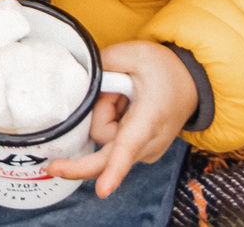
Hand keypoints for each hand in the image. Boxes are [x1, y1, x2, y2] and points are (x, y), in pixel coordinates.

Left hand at [48, 40, 195, 196]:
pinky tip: (124, 107)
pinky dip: (110, 123)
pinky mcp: (138, 152)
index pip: (128, 147)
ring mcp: (145, 150)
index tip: (104, 191)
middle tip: (53, 166)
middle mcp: (149, 142)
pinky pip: (111, 142)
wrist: (191, 84)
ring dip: (104, 115)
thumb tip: (81, 80)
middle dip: (79, 166)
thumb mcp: (135, 54)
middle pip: (107, 159)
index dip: (114, 170)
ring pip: (105, 139)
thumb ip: (104, 64)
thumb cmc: (165, 70)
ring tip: (123, 95)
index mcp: (150, 118)